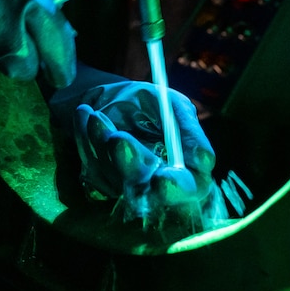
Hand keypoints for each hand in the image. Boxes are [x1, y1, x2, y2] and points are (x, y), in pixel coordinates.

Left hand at [72, 79, 215, 225]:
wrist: (103, 98)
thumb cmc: (144, 102)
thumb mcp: (169, 105)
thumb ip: (188, 131)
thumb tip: (203, 160)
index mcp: (185, 169)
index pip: (190, 189)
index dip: (178, 188)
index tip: (163, 179)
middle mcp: (154, 183)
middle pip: (145, 192)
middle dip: (128, 164)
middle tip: (117, 138)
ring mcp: (125, 185)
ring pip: (112, 175)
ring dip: (101, 140)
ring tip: (95, 114)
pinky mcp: (99, 179)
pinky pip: (90, 166)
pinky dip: (86, 138)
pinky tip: (86, 115)